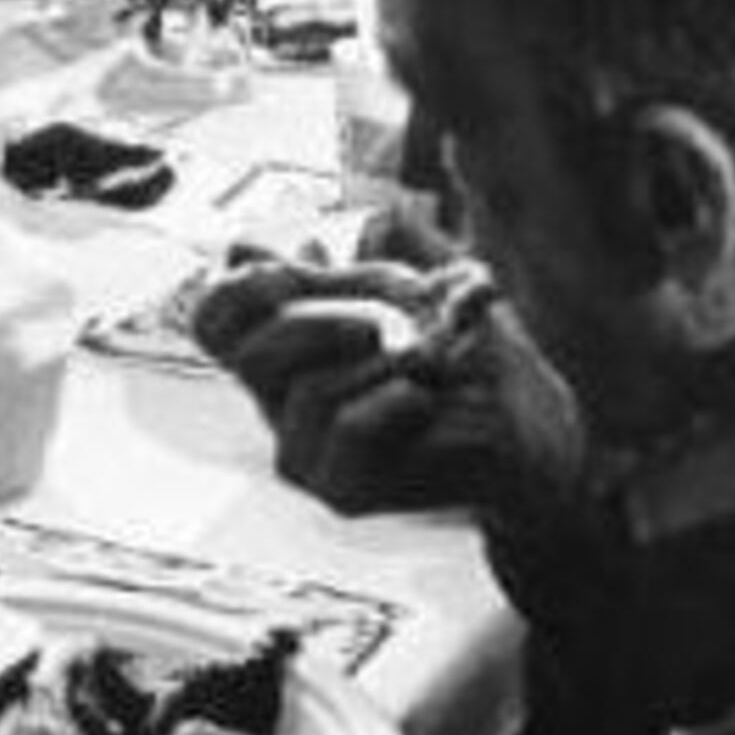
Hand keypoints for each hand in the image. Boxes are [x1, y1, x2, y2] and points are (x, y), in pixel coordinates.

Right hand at [193, 257, 580, 520]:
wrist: (522, 417)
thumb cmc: (457, 349)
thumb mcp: (396, 287)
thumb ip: (327, 270)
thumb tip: (245, 245)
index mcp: (281, 349)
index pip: (213, 321)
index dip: (235, 288)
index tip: (289, 272)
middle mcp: (277, 403)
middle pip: (251, 354)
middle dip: (323, 324)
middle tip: (380, 325)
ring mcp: (304, 452)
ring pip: (312, 392)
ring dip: (384, 367)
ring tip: (426, 371)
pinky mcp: (340, 490)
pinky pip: (346, 429)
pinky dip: (394, 401)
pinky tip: (423, 398)